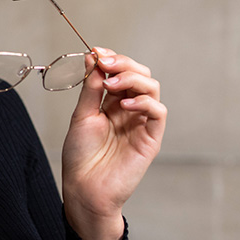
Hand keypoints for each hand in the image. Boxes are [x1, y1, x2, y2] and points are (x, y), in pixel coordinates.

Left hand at [62, 47, 166, 239]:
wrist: (84, 188)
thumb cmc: (80, 156)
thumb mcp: (81, 115)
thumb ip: (91, 88)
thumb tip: (93, 57)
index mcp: (111, 103)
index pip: (120, 72)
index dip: (111, 59)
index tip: (96, 52)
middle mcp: (129, 109)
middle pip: (139, 74)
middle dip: (123, 63)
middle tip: (105, 63)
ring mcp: (141, 122)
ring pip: (151, 88)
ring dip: (133, 78)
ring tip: (112, 84)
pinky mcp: (151, 138)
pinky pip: (158, 112)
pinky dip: (144, 102)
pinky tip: (124, 104)